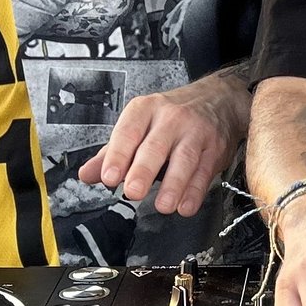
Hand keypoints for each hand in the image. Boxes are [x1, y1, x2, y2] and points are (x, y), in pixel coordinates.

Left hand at [76, 75, 241, 218]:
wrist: (217, 100)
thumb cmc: (171, 116)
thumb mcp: (139, 125)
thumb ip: (112, 152)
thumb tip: (87, 174)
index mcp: (145, 110)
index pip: (128, 132)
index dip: (118, 156)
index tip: (108, 177)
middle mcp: (171, 118)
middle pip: (156, 146)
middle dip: (143, 170)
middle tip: (133, 192)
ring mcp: (196, 132)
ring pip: (184, 158)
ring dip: (174, 184)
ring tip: (163, 205)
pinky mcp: (215, 149)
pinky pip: (204, 171)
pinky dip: (195, 191)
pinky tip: (185, 206)